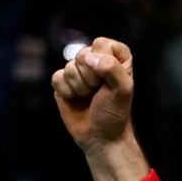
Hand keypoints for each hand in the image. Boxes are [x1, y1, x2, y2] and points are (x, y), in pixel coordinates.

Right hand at [51, 36, 135, 154]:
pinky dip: (66, 91)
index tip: (109, 81)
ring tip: (89, 97)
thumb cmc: (115, 113)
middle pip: (82, 54)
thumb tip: (88, 58)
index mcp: (115, 56)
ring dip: (79, 87)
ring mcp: (78, 71)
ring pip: (69, 67)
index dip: (103, 63)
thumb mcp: (124, 89)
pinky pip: (57, 77)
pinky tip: (75, 99)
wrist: (101, 136)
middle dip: (90, 77)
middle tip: (98, 91)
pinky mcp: (63, 82)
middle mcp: (96, 60)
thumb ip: (112, 67)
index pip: (101, 44)